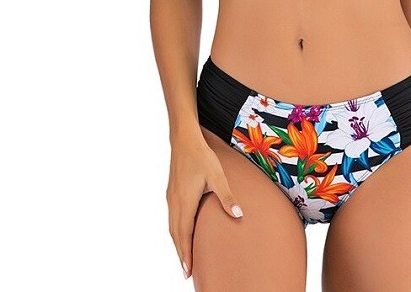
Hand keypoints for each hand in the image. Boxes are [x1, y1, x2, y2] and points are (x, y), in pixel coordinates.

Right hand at [166, 135, 244, 279]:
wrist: (184, 140)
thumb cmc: (201, 157)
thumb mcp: (217, 176)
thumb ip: (227, 196)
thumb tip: (238, 214)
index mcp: (185, 202)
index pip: (185, 234)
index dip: (186, 253)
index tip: (188, 270)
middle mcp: (175, 202)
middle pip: (176, 234)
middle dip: (181, 254)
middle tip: (186, 272)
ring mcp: (171, 197)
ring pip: (172, 227)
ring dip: (177, 243)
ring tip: (183, 257)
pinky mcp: (171, 192)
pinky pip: (172, 218)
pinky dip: (175, 231)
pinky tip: (180, 232)